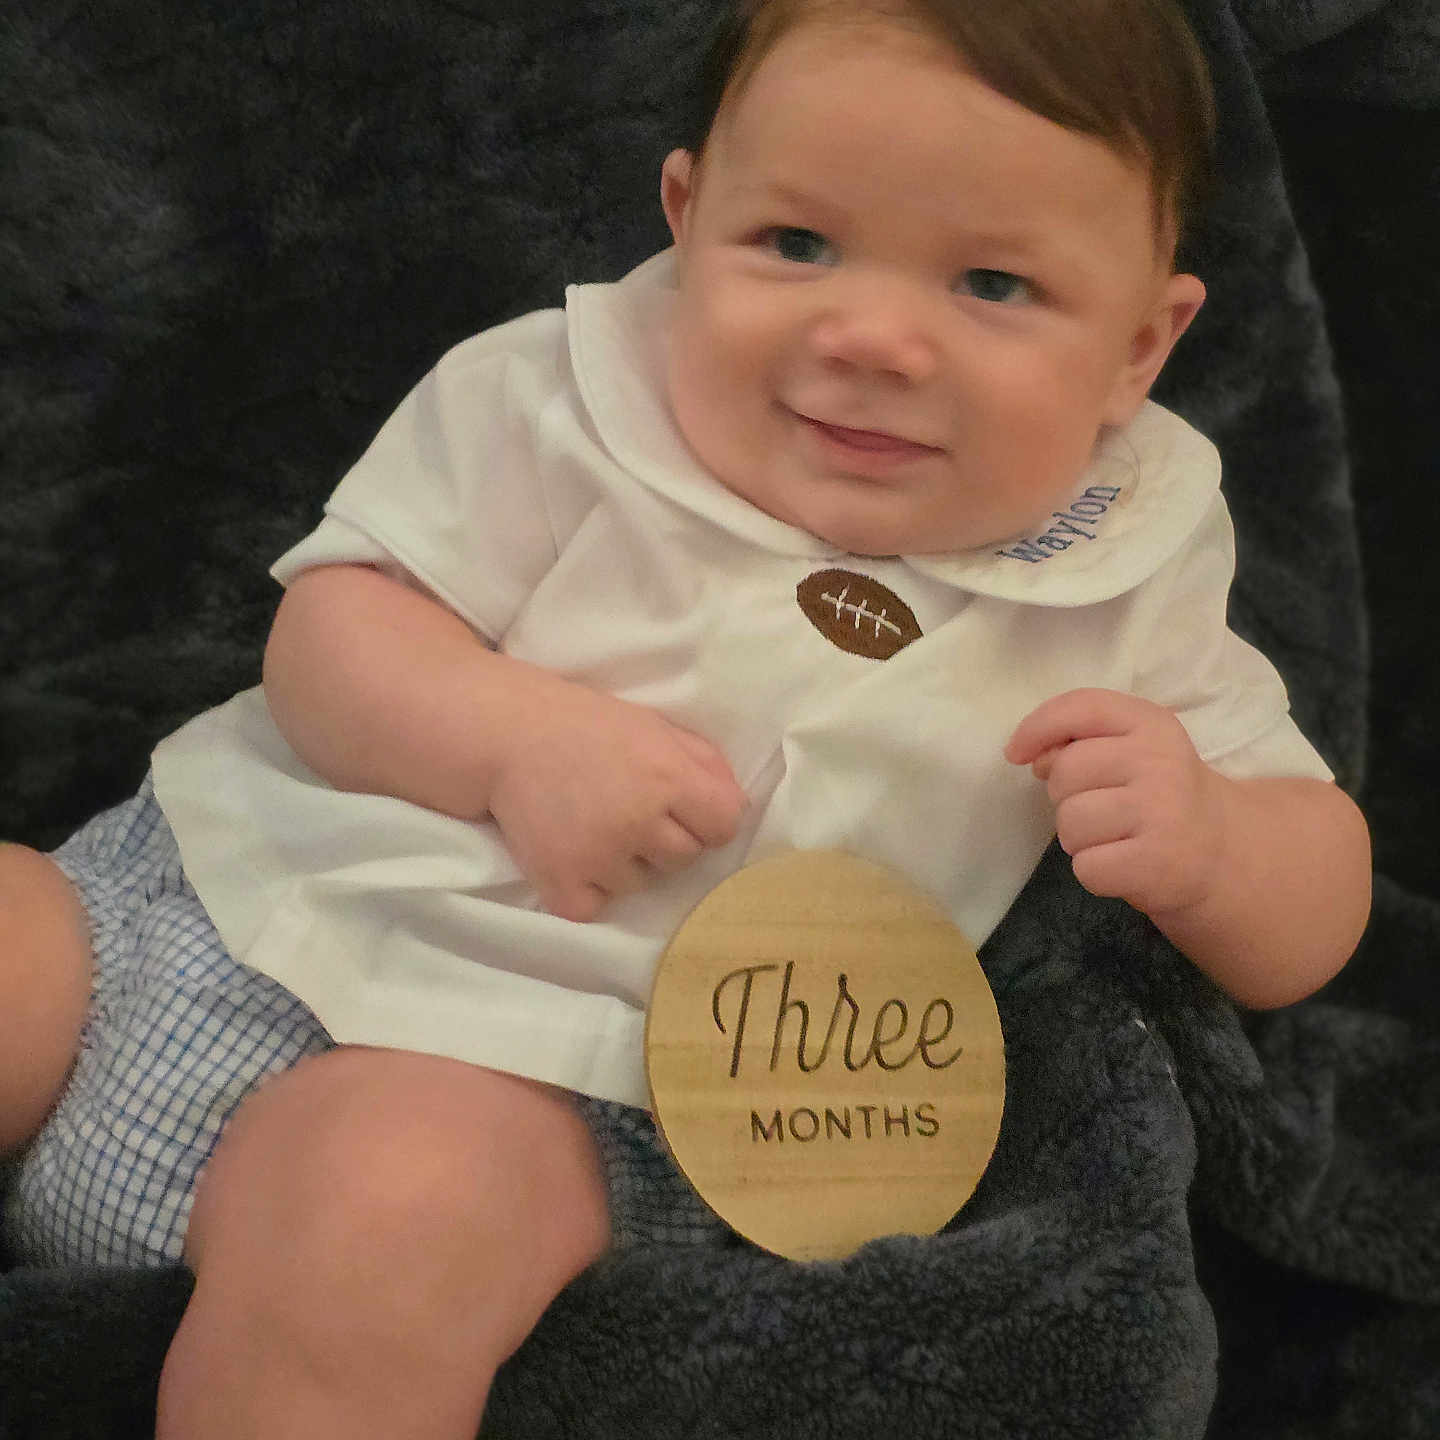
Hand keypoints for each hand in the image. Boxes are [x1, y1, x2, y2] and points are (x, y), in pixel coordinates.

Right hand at [486, 678, 746, 922]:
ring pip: (640, 883)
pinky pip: (597, 906)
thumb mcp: (653, 727)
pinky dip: (587, 888)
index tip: (686, 811)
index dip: (709, 820)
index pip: (725, 825)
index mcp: (669, 777)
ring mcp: (599, 857)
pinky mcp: (563, 885)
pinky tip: (572, 852)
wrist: (504, 735)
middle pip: (686, 859)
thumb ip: (704, 763)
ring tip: (592, 825)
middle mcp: (639, 821)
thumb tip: (738, 807)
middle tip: (627, 811)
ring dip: (624, 863)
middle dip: (666, 840)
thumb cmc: (585, 726)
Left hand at [1005, 688, 1224, 920]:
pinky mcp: (1155, 862)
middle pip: (1064, 773)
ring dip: (1078, 838)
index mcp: (1152, 725)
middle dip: (1065, 797)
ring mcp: (1161, 812)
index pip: (1081, 707)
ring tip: (1114, 837)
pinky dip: (1094, 871)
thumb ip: (1082, 740)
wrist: (1220, 851)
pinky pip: (1085, 866)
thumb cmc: (1159, 795)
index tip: (1016, 753)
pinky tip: (1123, 864)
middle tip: (1100, 808)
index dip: (1038, 727)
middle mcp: (1160, 762)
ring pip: (1069, 823)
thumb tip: (1028, 753)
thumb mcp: (1132, 750)